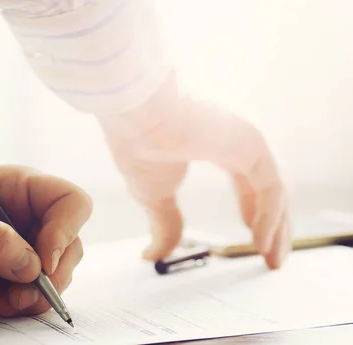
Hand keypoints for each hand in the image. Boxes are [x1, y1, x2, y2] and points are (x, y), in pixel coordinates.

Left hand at [0, 165, 91, 316]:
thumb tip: (32, 267)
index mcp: (16, 188)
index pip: (69, 202)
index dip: (66, 231)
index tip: (43, 263)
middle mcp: (25, 216)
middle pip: (69, 246)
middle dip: (48, 277)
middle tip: (17, 297)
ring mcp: (19, 248)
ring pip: (55, 276)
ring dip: (28, 297)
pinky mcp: (7, 276)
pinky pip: (30, 297)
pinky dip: (11, 307)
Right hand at [97, 72, 290, 268]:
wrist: (132, 114)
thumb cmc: (137, 142)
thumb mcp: (152, 197)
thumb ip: (164, 224)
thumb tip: (154, 255)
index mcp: (215, 147)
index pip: (249, 186)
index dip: (254, 215)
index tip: (254, 241)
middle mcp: (236, 143)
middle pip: (270, 191)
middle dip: (275, 227)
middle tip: (273, 259)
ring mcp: (245, 140)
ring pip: (276, 191)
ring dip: (278, 228)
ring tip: (272, 260)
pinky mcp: (250, 141)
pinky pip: (271, 186)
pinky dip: (269, 217)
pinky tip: (260, 241)